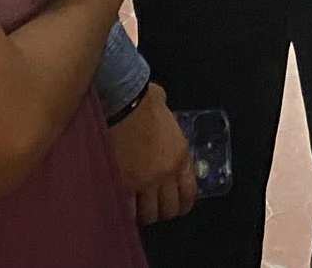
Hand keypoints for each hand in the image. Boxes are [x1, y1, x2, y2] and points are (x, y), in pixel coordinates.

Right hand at [108, 84, 196, 225]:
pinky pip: (128, 209)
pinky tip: (121, 205)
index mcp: (180, 154)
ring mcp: (145, 181)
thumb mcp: (162, 104)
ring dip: (143, 213)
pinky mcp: (124, 184)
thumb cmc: (141, 98)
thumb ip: (164, 110)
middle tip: (154, 207)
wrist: (121, 102)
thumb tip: (159, 101)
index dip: (182, 203)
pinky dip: (126, 210)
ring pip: (149, 213)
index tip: (177, 205)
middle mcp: (167, 173)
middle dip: (162, 210)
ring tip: (136, 209)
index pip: (189, 191)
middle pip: (169, 208)